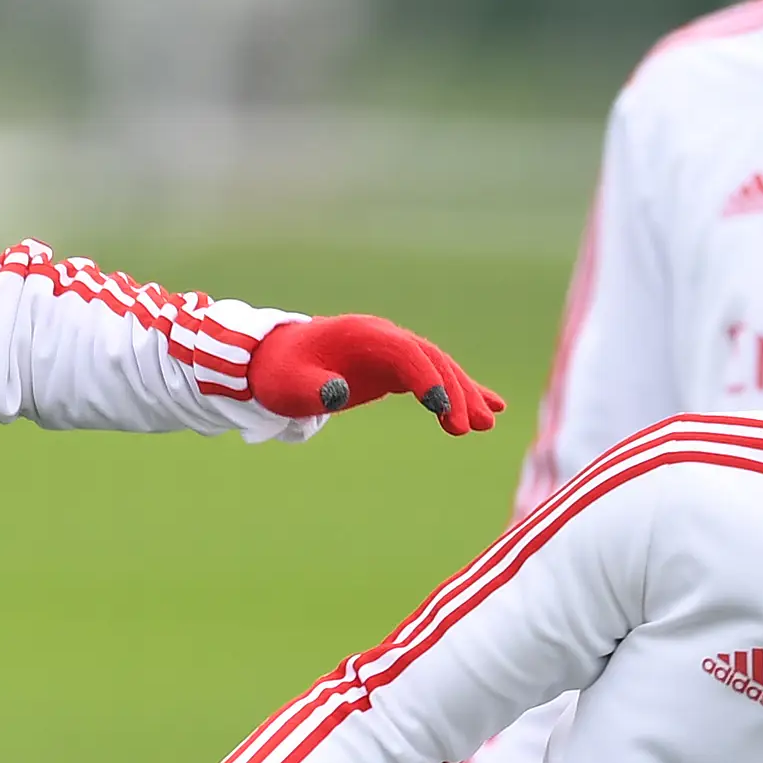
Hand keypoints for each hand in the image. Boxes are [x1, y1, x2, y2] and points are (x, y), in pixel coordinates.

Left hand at [246, 315, 505, 435]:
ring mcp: (393, 351)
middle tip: (470, 427)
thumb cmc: (280, 373)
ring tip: (486, 426)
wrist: (273, 361)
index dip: (426, 378)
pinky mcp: (394, 368)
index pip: (406, 353)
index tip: (441, 408)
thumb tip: (337, 394)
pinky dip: (459, 393)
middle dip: (455, 392)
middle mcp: (385, 337)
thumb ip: (314, 388)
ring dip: (464, 396)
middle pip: (431, 360)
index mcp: (363, 335)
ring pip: (439, 369)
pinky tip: (489, 410)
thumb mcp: (290, 384)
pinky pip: (433, 378)